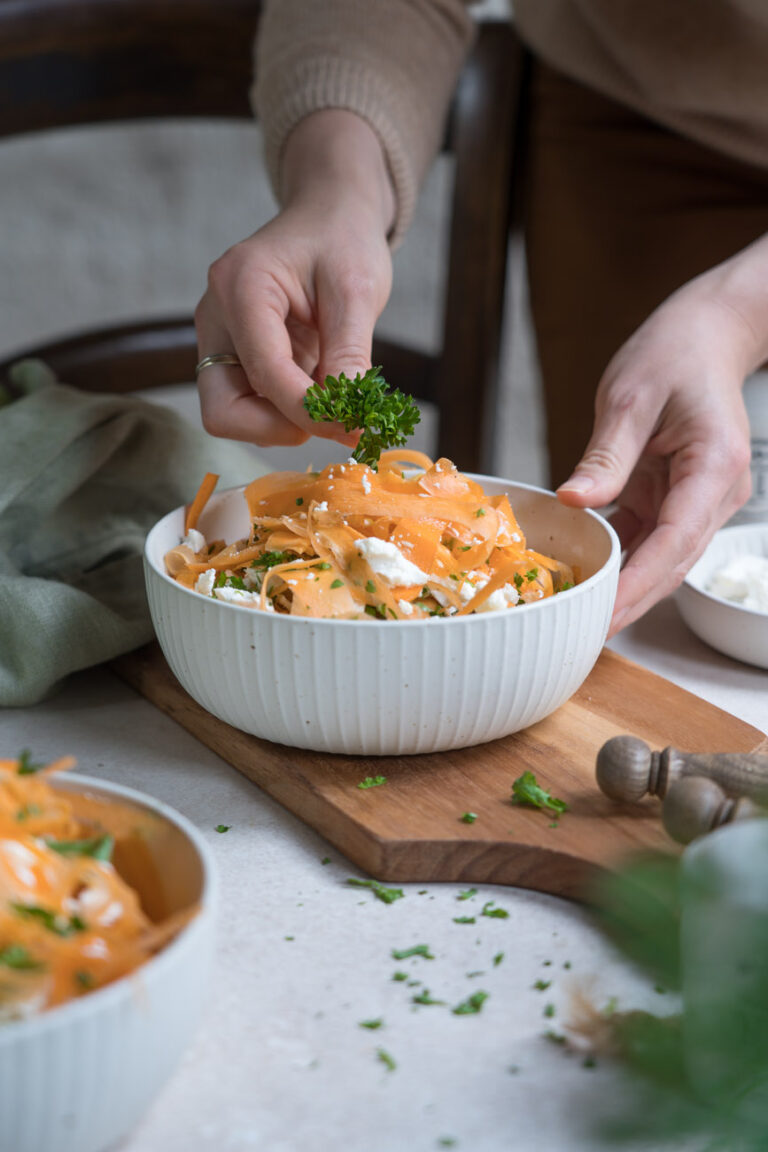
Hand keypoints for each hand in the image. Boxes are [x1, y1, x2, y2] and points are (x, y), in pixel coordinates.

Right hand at [194, 111, 394, 446]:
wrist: (330, 217)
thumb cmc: (343, 241)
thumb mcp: (358, 292)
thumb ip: (350, 357)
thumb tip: (352, 423)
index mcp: (241, 285)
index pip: (265, 372)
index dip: (309, 411)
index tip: (355, 428)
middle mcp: (216, 315)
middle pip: (222, 409)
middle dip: (279, 427)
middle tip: (329, 419)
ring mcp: (219, 339)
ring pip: (230, 415)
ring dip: (283, 423)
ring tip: (329, 396)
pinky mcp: (232, 356)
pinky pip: (247, 406)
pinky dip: (285, 413)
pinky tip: (318, 390)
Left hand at [557, 274, 758, 634]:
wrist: (705, 335)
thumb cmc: (673, 354)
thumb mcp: (630, 396)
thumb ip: (606, 455)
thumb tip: (574, 501)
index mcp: (712, 466)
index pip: (676, 539)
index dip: (640, 582)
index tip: (606, 613)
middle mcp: (715, 491)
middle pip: (673, 560)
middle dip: (632, 600)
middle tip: (585, 634)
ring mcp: (700, 497)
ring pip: (663, 557)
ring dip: (626, 586)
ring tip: (581, 618)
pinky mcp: (678, 496)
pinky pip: (649, 537)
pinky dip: (622, 558)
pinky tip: (587, 578)